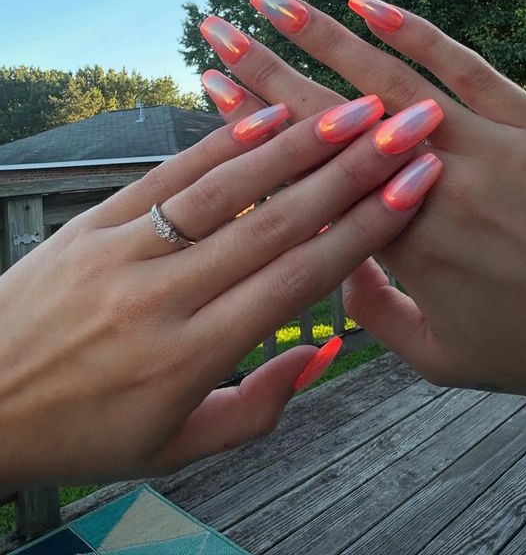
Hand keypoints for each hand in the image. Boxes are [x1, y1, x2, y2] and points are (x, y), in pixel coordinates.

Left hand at [0, 94, 441, 486]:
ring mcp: (126, 251)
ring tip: (355, 109)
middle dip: (351, 171)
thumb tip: (319, 353)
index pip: (297, 281)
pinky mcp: (94, 223)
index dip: (362, 232)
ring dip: (297, 144)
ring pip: (227, 188)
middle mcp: (165, 296)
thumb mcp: (175, 448)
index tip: (412, 190)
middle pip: (275, 223)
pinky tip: (265, 113)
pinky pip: (167, 175)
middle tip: (406, 127)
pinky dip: (221, 142)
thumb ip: (257, 407)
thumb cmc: (82, 431)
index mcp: (192, 357)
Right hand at [200, 0, 525, 401]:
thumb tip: (328, 264)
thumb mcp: (441, 359)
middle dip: (265, 68)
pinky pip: (464, 65)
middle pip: (331, 115)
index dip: (254, 129)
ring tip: (271, 1)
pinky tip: (370, 3)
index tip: (212, 88)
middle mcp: (431, 186)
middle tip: (216, 30)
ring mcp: (485, 146)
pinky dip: (415, 31)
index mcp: (403, 245)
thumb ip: (371, 313)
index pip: (310, 174)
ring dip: (323, 35)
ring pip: (388, 78)